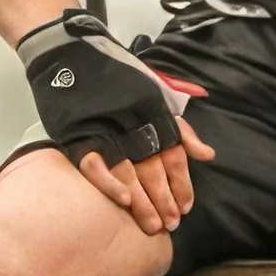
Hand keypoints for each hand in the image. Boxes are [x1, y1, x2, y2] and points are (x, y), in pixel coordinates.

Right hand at [16, 9, 214, 239]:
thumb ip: (181, 127)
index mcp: (154, 110)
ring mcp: (106, 127)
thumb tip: (208, 155)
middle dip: (164, 199)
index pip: (174, 154)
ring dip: (143, 201)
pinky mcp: (79, 133)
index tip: (186, 206)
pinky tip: (124, 201)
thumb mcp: (156, 91)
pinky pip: (95, 164)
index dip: (182, 183)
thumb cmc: (115, 72)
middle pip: (154, 168)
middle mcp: (134, 120)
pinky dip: (109, 183)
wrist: (68, 51)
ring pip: (130, 171)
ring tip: (152, 225)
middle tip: (170, 224)